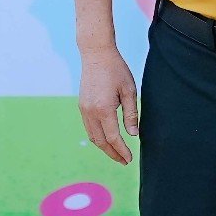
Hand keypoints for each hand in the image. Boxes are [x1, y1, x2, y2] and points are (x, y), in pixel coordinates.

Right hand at [78, 45, 138, 165]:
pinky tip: (107, 139)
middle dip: (112, 153)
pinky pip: (89, 128)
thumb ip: (131, 114)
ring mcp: (84, 109)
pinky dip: (97, 137)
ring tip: (117, 153)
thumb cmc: (116, 70)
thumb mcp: (129, 91)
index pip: (113, 138)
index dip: (122, 150)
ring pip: (93, 136)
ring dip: (104, 147)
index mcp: (104, 109)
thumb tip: (133, 134)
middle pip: (101, 141)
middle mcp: (90, 112)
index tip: (129, 159)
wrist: (96, 54)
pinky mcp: (82, 106)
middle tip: (124, 161)